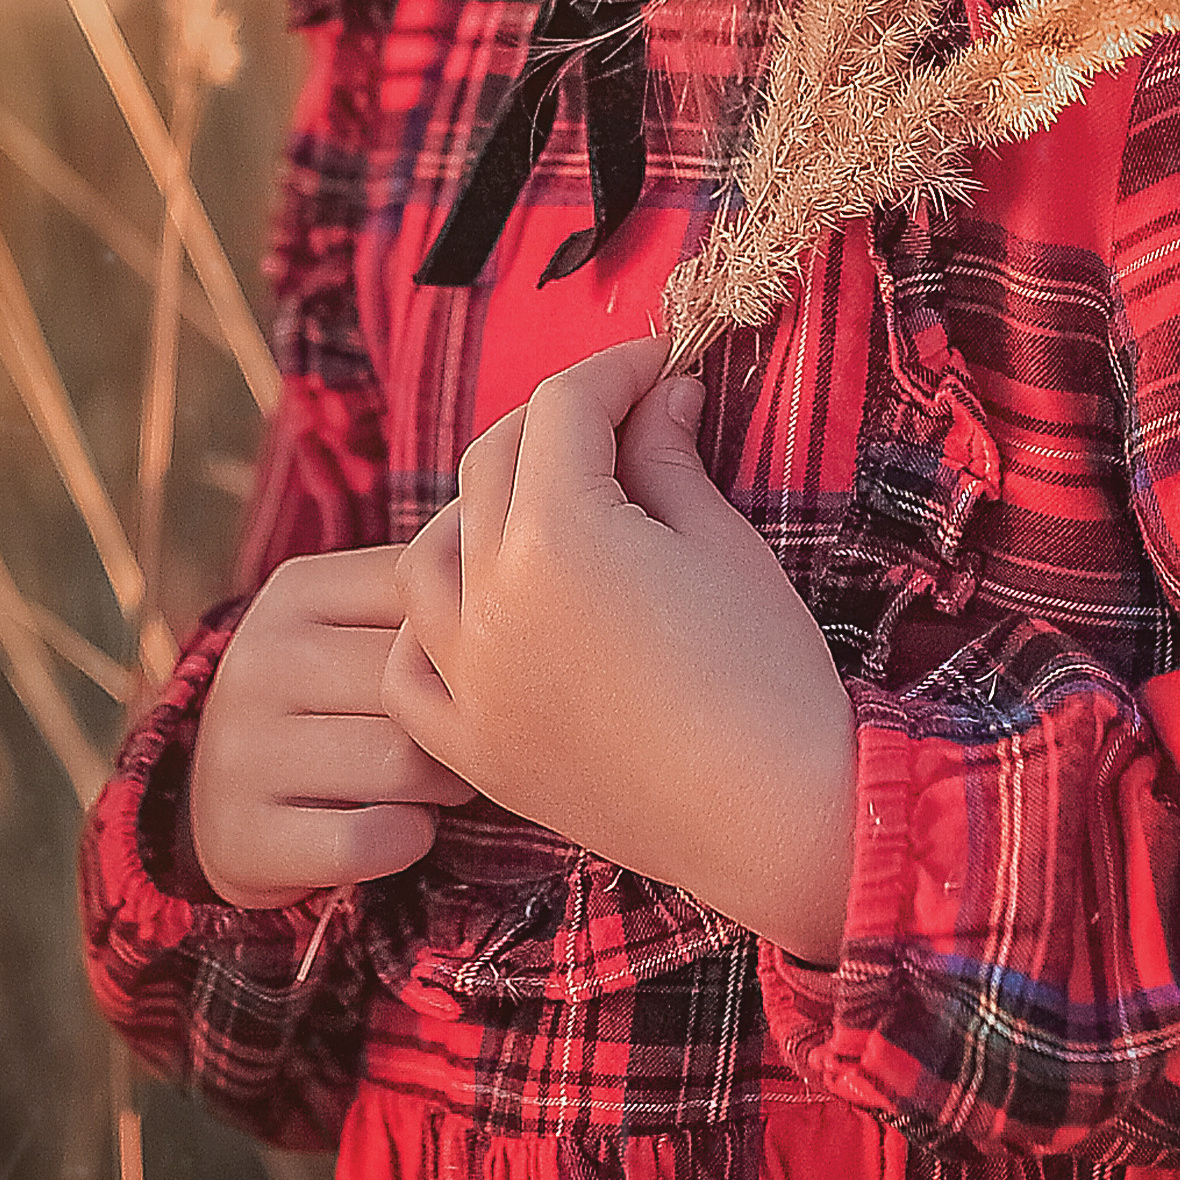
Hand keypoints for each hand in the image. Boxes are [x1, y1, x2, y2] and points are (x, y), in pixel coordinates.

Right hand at [190, 546, 476, 910]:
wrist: (224, 800)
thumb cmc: (333, 699)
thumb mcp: (357, 628)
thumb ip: (429, 598)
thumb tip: (532, 574)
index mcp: (298, 591)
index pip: (426, 599)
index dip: (476, 644)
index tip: (486, 669)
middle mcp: (259, 661)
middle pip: (419, 688)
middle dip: (463, 723)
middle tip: (468, 741)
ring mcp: (241, 750)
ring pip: (404, 764)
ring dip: (443, 786)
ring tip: (438, 783)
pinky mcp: (242, 836)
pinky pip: (369, 841)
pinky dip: (406, 841)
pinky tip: (401, 829)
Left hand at [383, 337, 858, 962]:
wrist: (772, 814)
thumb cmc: (767, 671)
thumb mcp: (722, 541)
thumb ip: (668, 458)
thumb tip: (661, 395)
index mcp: (558, 533)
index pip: (563, 407)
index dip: (616, 370)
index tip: (660, 365)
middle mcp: (489, 599)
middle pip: (489, 465)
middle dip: (552, 425)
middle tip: (616, 420)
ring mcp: (467, 678)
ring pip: (426, 556)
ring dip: (476, 515)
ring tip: (541, 511)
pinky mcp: (471, 746)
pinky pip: (408, 666)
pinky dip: (429, 625)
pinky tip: (479, 612)